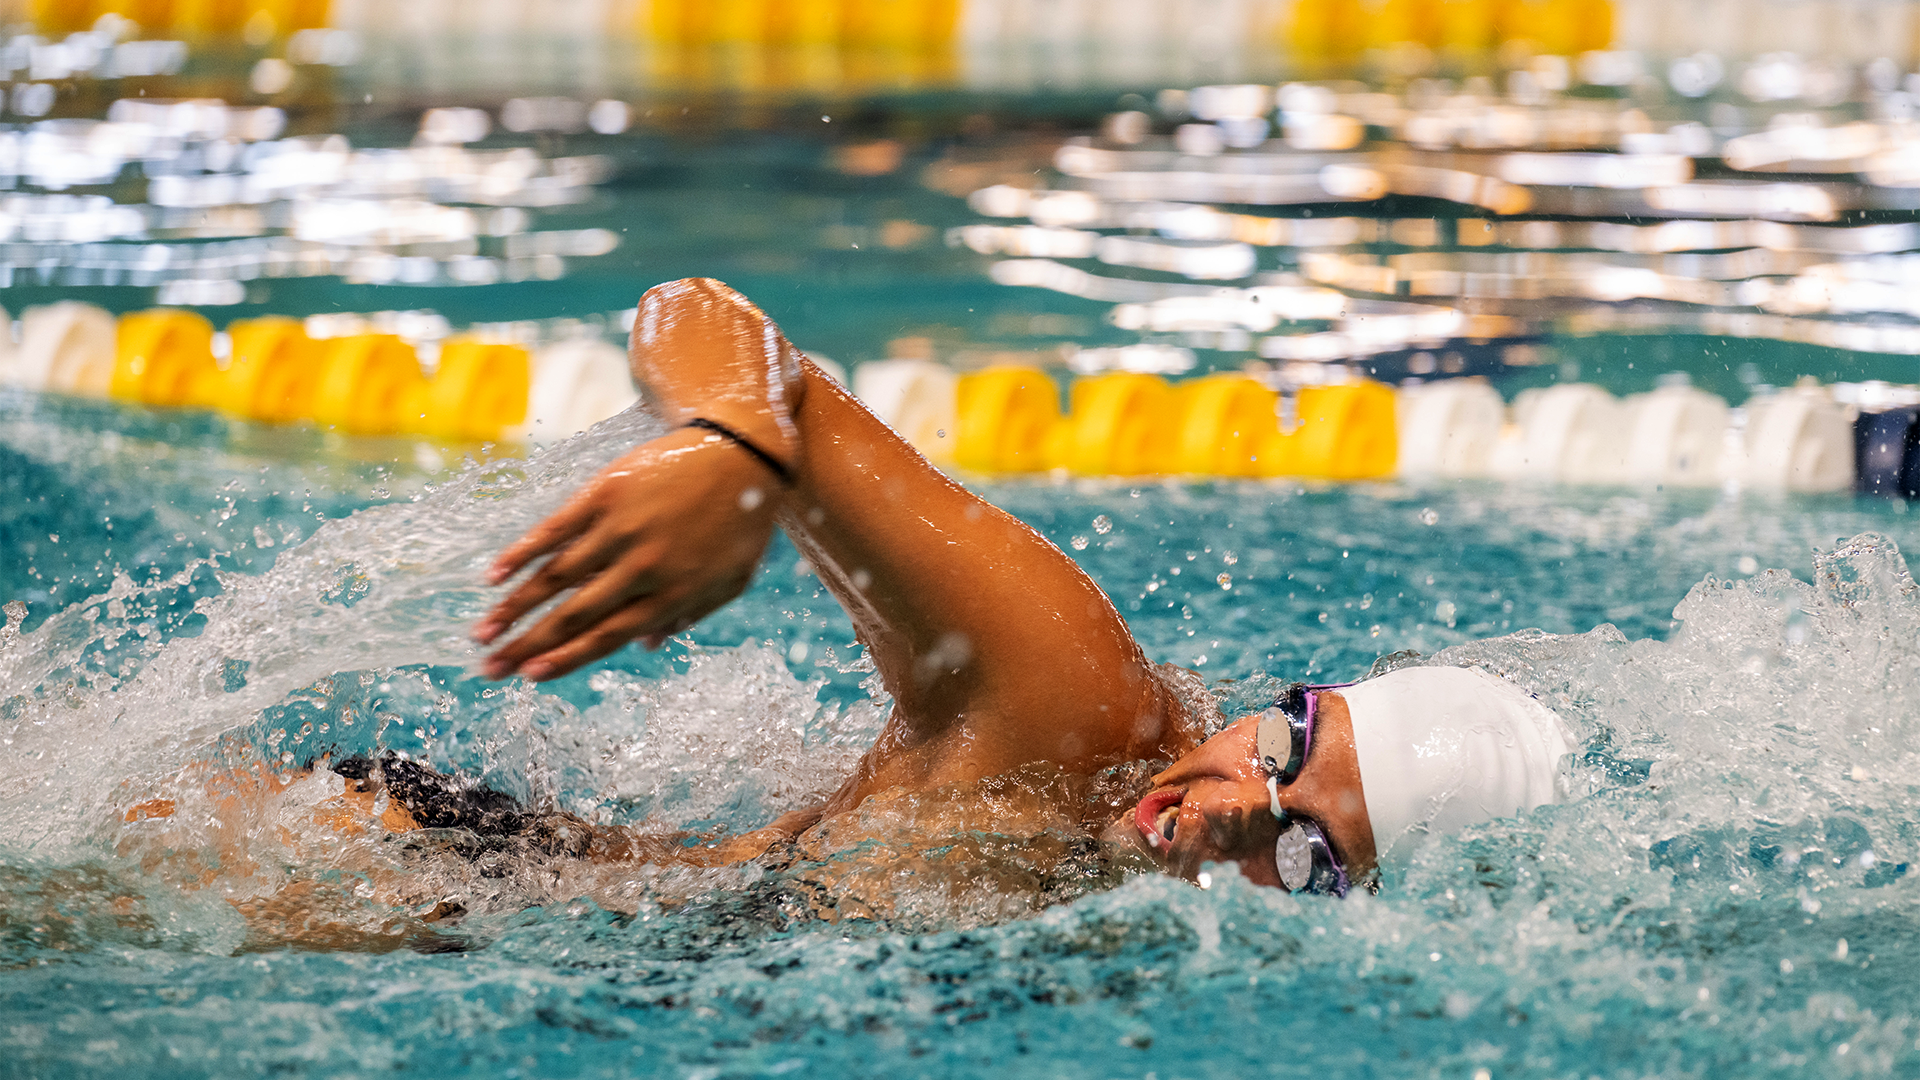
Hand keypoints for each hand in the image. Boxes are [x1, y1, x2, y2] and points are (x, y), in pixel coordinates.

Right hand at [472, 427, 781, 680]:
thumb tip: (646, 647)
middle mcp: (641, 566)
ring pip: (555, 577)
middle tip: (489, 670)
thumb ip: (690, 615)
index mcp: (671, 593)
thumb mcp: (730, 580)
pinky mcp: (605, 493)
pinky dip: (522, 553)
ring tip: (481, 633)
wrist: (742, 451)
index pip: (607, 636)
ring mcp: (620, 528)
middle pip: (572, 614)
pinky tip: (493, 576)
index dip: (565, 658)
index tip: (530, 677)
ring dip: (513, 608)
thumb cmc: (740, 521)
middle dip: (526, 645)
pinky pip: (555, 529)